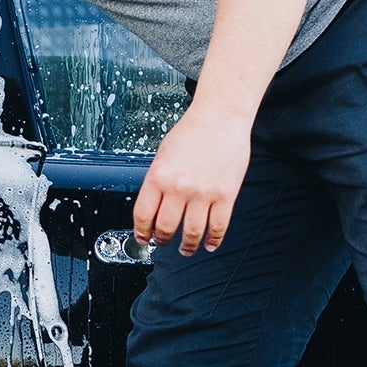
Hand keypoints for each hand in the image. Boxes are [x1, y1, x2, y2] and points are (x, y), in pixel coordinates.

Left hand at [133, 108, 250, 254]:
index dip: (141, 232)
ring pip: (191, 232)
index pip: (143, 215)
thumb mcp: (162, 155)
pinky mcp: (226, 195)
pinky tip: (210, 243)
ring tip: (185, 249)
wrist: (220, 118)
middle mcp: (179, 187)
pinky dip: (213, 240)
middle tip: (163, 243)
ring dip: (187, 246)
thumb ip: (157, 181)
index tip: (142, 238)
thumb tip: (154, 205)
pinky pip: (218, 226)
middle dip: (162, 240)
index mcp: (158, 177)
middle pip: (165, 227)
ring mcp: (203, 193)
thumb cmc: (191, 131)